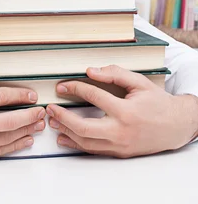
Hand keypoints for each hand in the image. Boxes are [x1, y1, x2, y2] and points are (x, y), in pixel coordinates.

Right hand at [0, 59, 45, 163]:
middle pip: (9, 121)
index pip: (0, 98)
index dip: (19, 95)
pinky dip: (16, 145)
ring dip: (27, 130)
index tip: (31, 95)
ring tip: (38, 124)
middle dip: (29, 116)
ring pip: (7, 137)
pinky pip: (0, 150)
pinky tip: (26, 138)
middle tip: (41, 111)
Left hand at [46, 65, 197, 157]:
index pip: (93, 96)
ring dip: (65, 131)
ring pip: (86, 142)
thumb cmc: (156, 102)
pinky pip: (93, 150)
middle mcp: (121, 131)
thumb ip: (114, 74)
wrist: (175, 126)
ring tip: (52, 120)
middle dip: (63, 116)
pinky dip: (76, 144)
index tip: (62, 86)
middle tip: (49, 108)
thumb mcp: (138, 82)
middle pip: (84, 127)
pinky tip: (64, 137)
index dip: (75, 88)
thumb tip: (90, 71)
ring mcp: (119, 145)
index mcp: (125, 111)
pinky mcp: (119, 153)